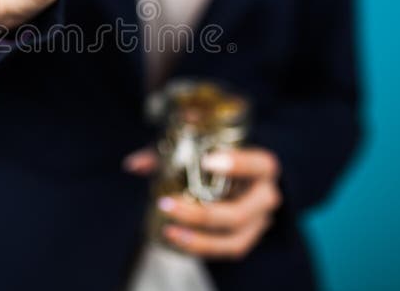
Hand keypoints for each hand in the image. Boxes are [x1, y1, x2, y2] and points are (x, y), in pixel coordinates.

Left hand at [125, 147, 281, 259]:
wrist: (242, 179)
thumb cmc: (218, 158)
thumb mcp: (197, 149)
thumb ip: (168, 154)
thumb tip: (134, 165)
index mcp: (262, 167)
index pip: (260, 164)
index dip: (237, 164)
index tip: (206, 161)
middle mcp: (266, 196)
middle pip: (241, 212)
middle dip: (202, 213)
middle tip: (166, 204)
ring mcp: (259, 222)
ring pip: (235, 239)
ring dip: (200, 239)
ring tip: (169, 230)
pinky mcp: (245, 238)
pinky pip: (227, 250)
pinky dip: (201, 247)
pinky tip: (176, 238)